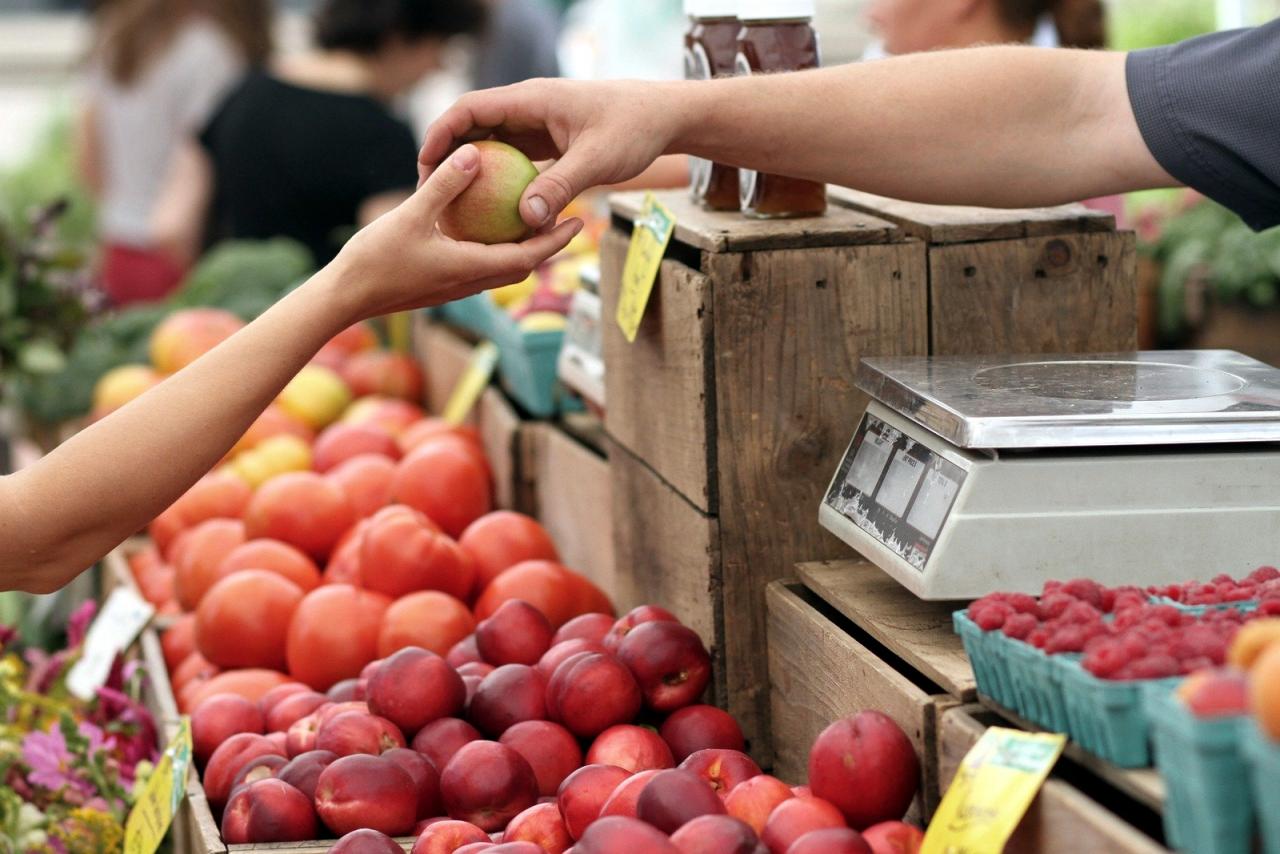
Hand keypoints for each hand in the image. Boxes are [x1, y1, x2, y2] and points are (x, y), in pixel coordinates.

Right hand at [332, 143, 583, 320]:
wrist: (344, 298)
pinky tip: (485, 226)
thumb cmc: (375, 260)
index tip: (579, 221)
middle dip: (548, 245)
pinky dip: (494, 248)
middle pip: (522, 265)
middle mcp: (469, 282)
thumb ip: (444, 185)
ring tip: (533, 220)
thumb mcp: (411, 215)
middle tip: (567, 218)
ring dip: (522, 248)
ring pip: (501, 268)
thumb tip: (474, 153)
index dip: (556, 240)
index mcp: (471, 269)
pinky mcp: (440, 284)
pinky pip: (479, 265)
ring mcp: (455, 286)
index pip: (528, 257)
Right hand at [419, 79, 682, 229]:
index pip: (470, 109)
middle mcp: (528, 108)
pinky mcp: (546, 142)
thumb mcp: (597, 160)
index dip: (441, 134)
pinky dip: (498, 181)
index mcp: (531, 100)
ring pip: (490, 144)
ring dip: (471, 171)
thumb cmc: (633, 129)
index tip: (425, 166)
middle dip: (447, 156)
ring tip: (452, 205)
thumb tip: (526, 220)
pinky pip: (512, 159)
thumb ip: (560, 186)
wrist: (663, 117)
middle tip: (429, 193)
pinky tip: (491, 212)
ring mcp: (536, 125)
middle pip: (472, 127)